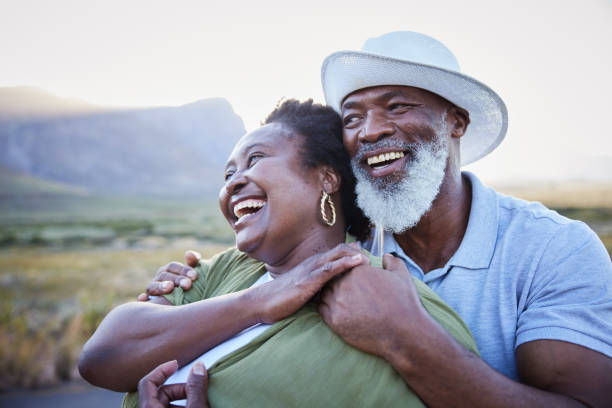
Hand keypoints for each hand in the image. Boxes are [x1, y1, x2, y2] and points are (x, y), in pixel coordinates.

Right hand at [137, 251, 200, 300]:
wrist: (186, 302)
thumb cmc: (190, 284)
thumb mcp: (192, 274)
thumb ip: (193, 262)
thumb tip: (189, 253)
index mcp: (168, 270)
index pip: (173, 267)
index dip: (183, 270)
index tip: (195, 276)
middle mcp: (159, 278)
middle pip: (164, 276)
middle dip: (177, 279)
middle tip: (188, 284)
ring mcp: (152, 289)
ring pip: (152, 286)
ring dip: (160, 287)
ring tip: (169, 287)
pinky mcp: (148, 301)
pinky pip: (144, 300)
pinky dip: (142, 299)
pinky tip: (143, 299)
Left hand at [138, 360, 208, 407]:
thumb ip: (196, 389)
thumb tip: (198, 367)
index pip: (147, 382)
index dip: (162, 370)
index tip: (176, 364)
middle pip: (160, 393)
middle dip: (181, 388)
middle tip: (197, 389)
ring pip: (166, 404)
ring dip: (183, 399)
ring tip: (199, 401)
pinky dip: (183, 407)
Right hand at [250, 243, 368, 323]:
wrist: (262, 303)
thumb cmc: (281, 299)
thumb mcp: (305, 292)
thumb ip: (318, 289)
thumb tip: (333, 294)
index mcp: (313, 266)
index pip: (338, 253)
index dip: (355, 253)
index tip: (371, 259)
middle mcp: (314, 263)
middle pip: (341, 250)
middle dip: (359, 252)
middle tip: (377, 259)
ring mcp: (311, 270)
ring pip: (338, 255)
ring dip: (356, 255)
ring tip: (372, 259)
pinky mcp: (309, 280)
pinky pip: (330, 268)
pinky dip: (346, 263)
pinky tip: (358, 263)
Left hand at [319, 254, 427, 359]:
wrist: (404, 333)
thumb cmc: (404, 304)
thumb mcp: (402, 275)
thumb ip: (392, 262)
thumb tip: (385, 256)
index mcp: (357, 270)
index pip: (345, 265)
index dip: (350, 272)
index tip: (356, 281)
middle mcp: (344, 284)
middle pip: (333, 278)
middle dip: (339, 283)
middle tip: (348, 291)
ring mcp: (337, 303)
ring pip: (325, 293)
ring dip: (331, 295)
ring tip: (342, 301)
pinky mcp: (334, 321)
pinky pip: (322, 309)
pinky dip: (327, 308)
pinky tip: (337, 311)